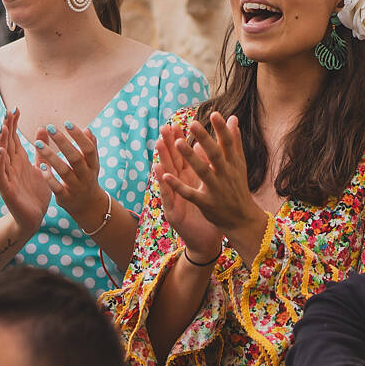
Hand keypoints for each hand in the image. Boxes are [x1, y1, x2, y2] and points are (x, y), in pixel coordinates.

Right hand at [0, 109, 52, 236]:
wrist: (33, 217)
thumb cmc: (36, 193)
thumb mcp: (41, 167)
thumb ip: (41, 150)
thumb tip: (42, 128)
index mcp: (19, 160)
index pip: (14, 138)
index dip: (14, 124)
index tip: (16, 109)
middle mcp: (11, 166)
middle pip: (7, 143)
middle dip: (7, 128)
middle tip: (8, 112)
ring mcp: (7, 177)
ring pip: (2, 157)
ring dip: (2, 142)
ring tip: (4, 128)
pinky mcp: (7, 190)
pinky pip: (1, 175)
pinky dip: (0, 164)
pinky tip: (1, 153)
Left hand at [34, 121, 106, 229]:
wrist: (88, 206)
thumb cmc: (87, 178)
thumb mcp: (92, 164)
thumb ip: (90, 147)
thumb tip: (87, 129)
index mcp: (93, 165)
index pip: (89, 148)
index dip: (79, 136)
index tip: (67, 123)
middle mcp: (86, 176)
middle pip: (76, 158)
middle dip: (63, 142)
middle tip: (50, 127)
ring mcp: (76, 187)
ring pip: (64, 171)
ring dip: (51, 156)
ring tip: (38, 144)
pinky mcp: (65, 198)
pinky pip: (57, 187)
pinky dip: (50, 178)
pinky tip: (41, 167)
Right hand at [153, 125, 228, 262]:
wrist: (205, 241)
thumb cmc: (206, 214)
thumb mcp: (206, 187)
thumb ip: (204, 166)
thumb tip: (203, 144)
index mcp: (188, 180)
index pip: (182, 157)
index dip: (179, 141)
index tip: (177, 124)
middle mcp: (179, 187)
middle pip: (172, 162)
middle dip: (168, 145)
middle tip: (164, 128)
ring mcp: (175, 198)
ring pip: (167, 176)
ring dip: (162, 159)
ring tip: (158, 143)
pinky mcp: (173, 212)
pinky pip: (168, 195)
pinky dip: (164, 183)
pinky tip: (159, 171)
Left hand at [164, 113, 267, 255]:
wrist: (242, 219)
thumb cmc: (238, 187)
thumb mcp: (239, 164)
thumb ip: (235, 141)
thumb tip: (233, 118)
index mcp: (234, 164)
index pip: (228, 143)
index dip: (222, 129)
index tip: (215, 114)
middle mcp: (226, 175)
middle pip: (215, 155)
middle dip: (205, 139)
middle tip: (192, 123)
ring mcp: (216, 189)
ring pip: (202, 171)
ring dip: (190, 157)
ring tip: (177, 143)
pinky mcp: (206, 203)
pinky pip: (191, 194)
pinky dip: (178, 186)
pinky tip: (166, 175)